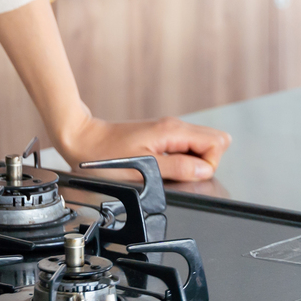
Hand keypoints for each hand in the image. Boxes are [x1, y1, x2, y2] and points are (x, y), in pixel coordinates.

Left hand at [55, 113, 231, 182]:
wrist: (84, 140)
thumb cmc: (106, 155)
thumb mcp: (143, 167)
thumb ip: (177, 168)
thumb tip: (204, 170)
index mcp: (172, 130)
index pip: (216, 143)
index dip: (208, 164)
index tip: (188, 174)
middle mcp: (174, 127)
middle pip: (214, 141)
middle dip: (205, 163)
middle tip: (180, 173)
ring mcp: (168, 131)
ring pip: (200, 145)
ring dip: (192, 163)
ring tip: (168, 170)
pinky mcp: (161, 137)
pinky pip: (186, 148)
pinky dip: (182, 160)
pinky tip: (163, 166)